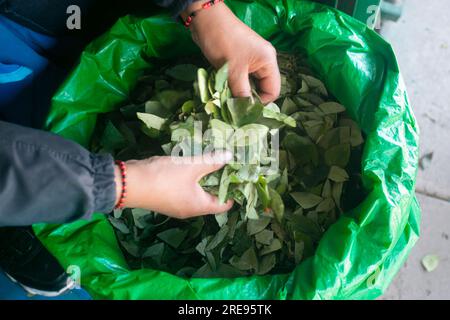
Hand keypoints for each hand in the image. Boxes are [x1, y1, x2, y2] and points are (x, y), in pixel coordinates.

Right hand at [114, 151, 233, 217]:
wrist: (128, 184)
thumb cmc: (164, 177)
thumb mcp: (190, 166)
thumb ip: (211, 162)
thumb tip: (230, 157)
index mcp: (199, 206)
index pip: (224, 204)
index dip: (234, 191)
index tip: (240, 176)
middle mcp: (190, 210)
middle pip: (211, 199)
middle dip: (219, 182)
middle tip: (228, 165)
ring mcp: (177, 205)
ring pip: (197, 194)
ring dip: (205, 180)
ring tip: (213, 162)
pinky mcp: (166, 198)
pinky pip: (186, 190)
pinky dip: (192, 180)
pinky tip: (193, 165)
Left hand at [183, 1, 280, 103]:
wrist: (206, 20)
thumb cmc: (223, 42)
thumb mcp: (233, 71)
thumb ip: (241, 93)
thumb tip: (245, 112)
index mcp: (268, 61)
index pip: (273, 90)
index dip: (261, 102)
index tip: (245, 109)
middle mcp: (264, 60)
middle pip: (263, 88)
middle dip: (249, 98)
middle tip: (235, 106)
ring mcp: (252, 59)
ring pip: (250, 84)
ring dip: (240, 92)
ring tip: (228, 98)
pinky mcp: (240, 59)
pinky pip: (242, 77)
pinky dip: (234, 84)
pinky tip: (225, 89)